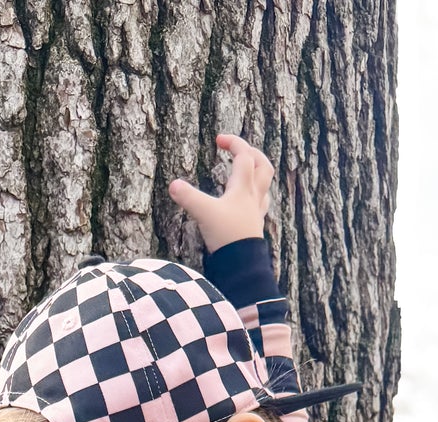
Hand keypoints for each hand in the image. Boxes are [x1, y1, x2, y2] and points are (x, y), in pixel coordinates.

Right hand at [168, 132, 275, 253]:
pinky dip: (253, 199)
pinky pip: (259, 207)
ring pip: (263, 187)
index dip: (233, 142)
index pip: (244, 155)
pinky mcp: (253, 228)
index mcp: (243, 188)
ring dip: (256, 176)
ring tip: (245, 174)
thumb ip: (189, 197)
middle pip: (263, 167)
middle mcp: (253, 197)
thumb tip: (173, 185)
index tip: (219, 140)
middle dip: (253, 154)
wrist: (242, 266)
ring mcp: (256, 213)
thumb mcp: (204, 213)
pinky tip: (245, 203)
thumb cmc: (227, 237)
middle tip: (239, 152)